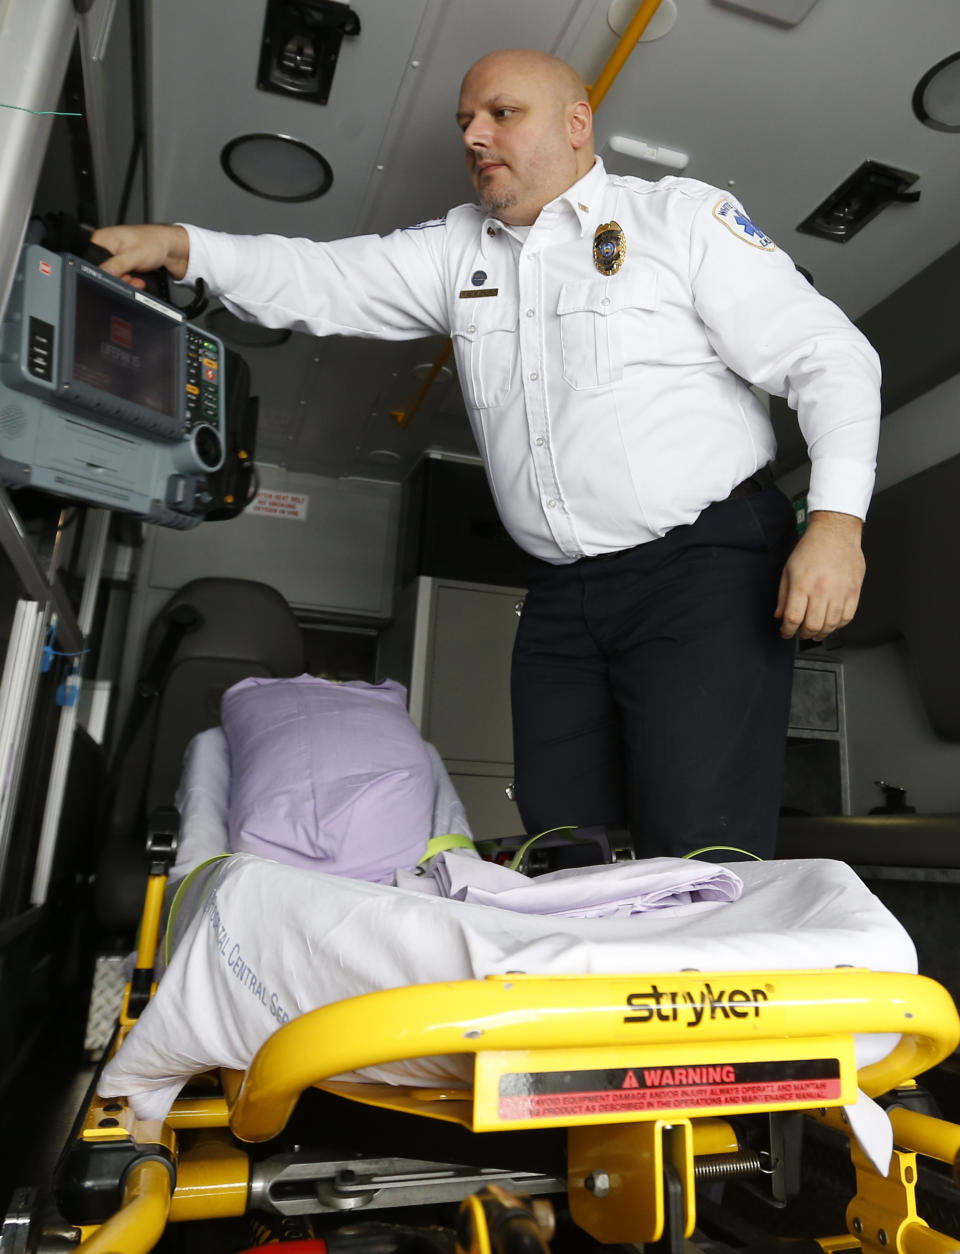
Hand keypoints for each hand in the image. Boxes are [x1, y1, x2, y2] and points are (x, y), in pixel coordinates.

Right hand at [89, 224, 189, 286]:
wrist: (169, 247)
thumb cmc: (153, 242)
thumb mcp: (133, 255)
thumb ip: (117, 265)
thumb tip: (104, 273)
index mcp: (102, 239)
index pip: (94, 262)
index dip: (107, 274)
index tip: (121, 276)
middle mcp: (106, 247)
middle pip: (104, 271)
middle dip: (120, 279)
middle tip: (132, 277)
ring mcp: (114, 256)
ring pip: (114, 277)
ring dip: (127, 281)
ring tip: (137, 278)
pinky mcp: (122, 263)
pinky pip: (121, 277)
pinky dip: (130, 281)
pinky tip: (138, 278)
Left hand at [775, 510, 864, 640]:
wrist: (835, 533)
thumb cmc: (811, 548)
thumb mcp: (788, 570)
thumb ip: (783, 595)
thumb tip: (780, 615)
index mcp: (802, 585)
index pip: (793, 618)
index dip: (787, 630)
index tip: (786, 632)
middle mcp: (822, 590)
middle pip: (812, 625)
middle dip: (803, 634)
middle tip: (799, 633)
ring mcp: (840, 592)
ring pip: (831, 625)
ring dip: (821, 633)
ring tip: (814, 631)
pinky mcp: (854, 591)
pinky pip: (847, 617)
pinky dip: (837, 625)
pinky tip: (830, 623)